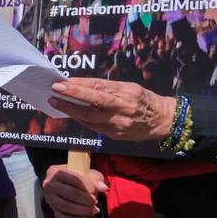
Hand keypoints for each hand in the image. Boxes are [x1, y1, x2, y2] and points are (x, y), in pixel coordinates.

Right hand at [43, 164, 106, 217]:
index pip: (74, 179)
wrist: (63, 185)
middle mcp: (49, 184)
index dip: (87, 186)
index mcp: (56, 171)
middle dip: (86, 199)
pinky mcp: (52, 210)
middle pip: (70, 193)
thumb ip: (96, 179)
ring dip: (83, 210)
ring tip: (95, 210)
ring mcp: (49, 198)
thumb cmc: (77, 178)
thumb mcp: (87, 173)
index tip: (95, 191)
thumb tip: (103, 188)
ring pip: (66, 207)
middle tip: (96, 202)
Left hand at [48, 78, 176, 141]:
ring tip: (56, 102)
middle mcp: (122, 109)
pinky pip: (93, 127)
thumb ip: (107, 87)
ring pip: (89, 118)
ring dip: (70, 111)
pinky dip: (81, 119)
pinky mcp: (115, 135)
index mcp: (126, 93)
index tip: (62, 82)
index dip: (79, 86)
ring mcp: (118, 124)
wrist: (162, 121)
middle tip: (54, 92)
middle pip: (91, 105)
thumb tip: (82, 85)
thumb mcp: (129, 87)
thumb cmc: (144, 99)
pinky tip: (71, 113)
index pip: (98, 88)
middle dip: (70, 98)